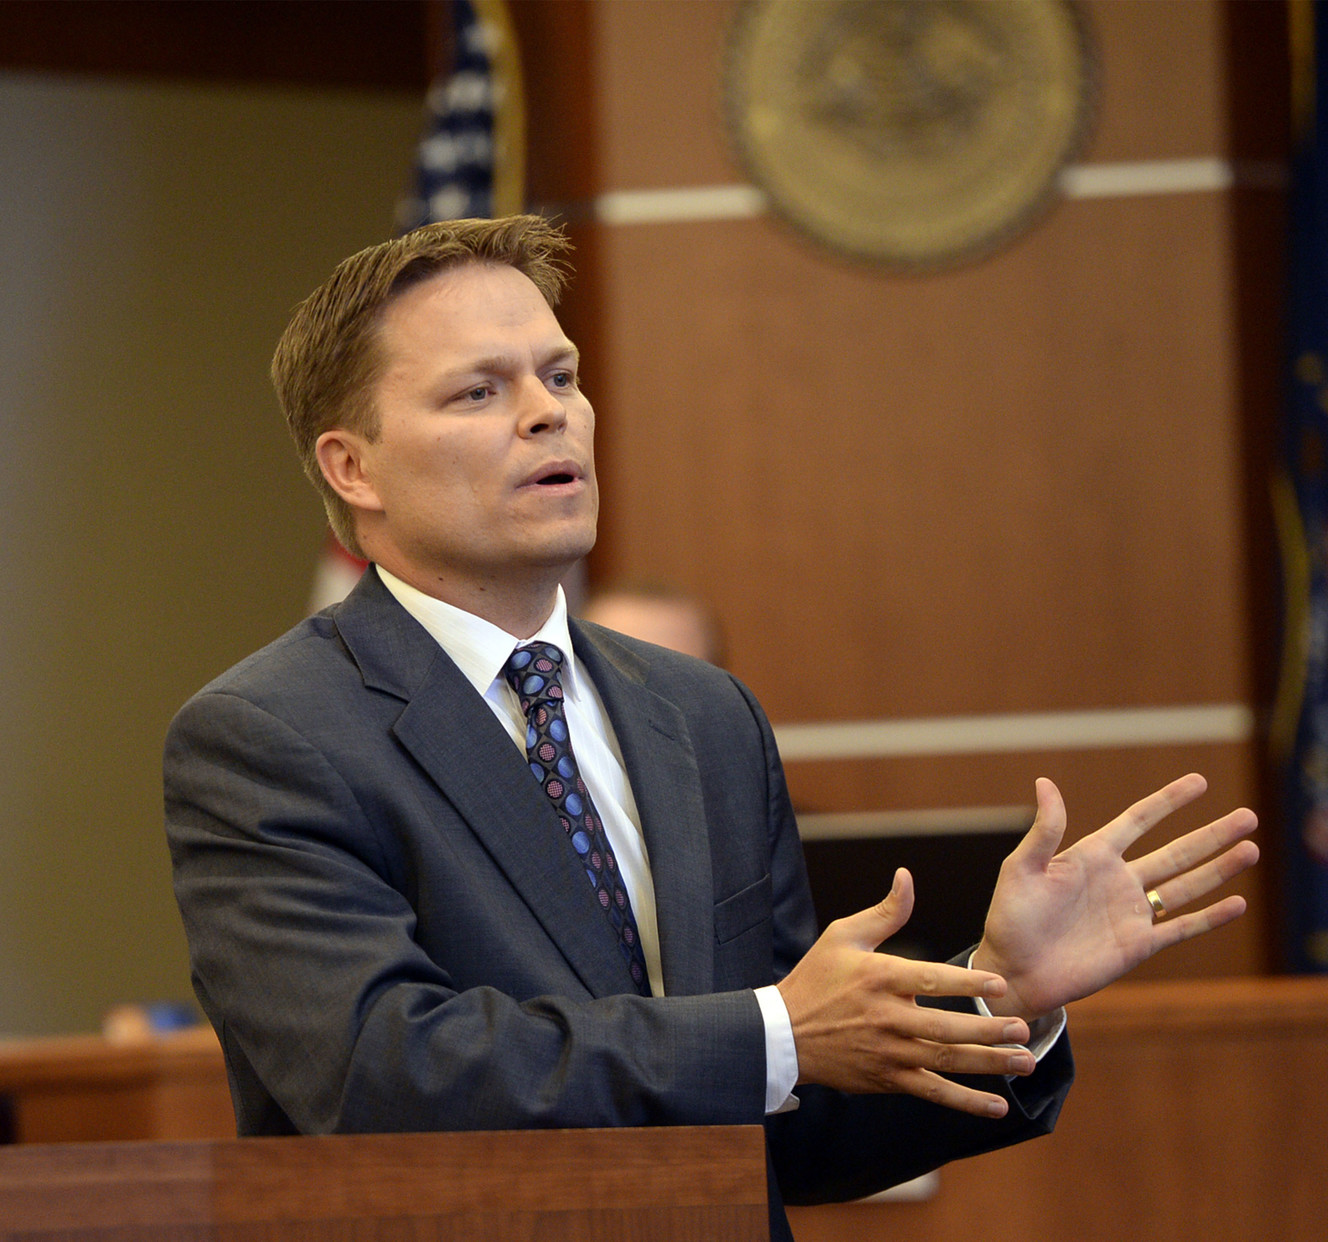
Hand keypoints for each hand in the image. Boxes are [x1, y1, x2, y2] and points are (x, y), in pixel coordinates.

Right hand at [777, 868, 1036, 1117]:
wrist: (784, 1034)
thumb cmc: (817, 978)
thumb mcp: (844, 936)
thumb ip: (884, 912)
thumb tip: (907, 877)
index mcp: (879, 977)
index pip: (931, 980)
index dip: (966, 982)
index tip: (998, 983)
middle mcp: (887, 1017)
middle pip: (944, 1027)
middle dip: (988, 1030)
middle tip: (1023, 1027)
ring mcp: (888, 1052)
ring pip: (945, 1061)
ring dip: (988, 1064)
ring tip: (1025, 1062)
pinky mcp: (888, 1079)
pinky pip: (932, 1092)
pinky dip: (965, 1102)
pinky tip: (996, 1106)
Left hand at [972, 773, 1258, 1021]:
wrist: (1014, 972)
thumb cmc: (1011, 918)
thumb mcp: (1022, 868)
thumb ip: (1044, 830)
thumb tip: (1045, 781)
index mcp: (1092, 855)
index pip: (1139, 820)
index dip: (1169, 801)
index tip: (1200, 781)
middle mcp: (1118, 880)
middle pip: (1176, 851)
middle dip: (1212, 834)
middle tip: (1249, 816)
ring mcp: (1131, 913)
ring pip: (1186, 885)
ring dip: (1218, 869)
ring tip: (1251, 849)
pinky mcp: (1138, 945)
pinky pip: (1181, 927)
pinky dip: (1210, 916)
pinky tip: (1237, 902)